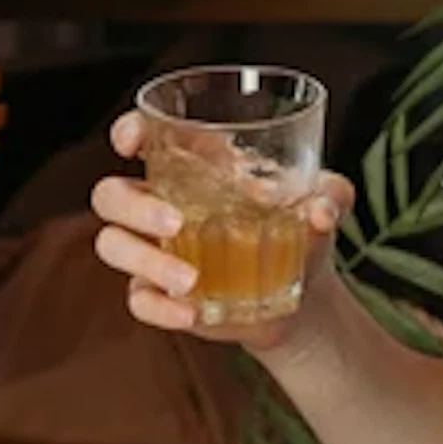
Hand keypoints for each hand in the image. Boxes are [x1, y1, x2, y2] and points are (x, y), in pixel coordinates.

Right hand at [91, 109, 354, 348]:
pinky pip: (137, 299)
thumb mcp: (327, 203)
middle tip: (177, 222)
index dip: (128, 131)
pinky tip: (191, 311)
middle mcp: (162, 203)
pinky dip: (158, 306)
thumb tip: (320, 210)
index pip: (144, 137)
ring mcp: (155, 251)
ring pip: (112, 244)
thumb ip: (330, 196)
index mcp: (195, 166)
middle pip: (112, 194)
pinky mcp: (160, 294)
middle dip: (134, 205)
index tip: (131, 141)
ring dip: (144, 259)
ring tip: (190, 279)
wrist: (305, 299)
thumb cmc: (306, 232)